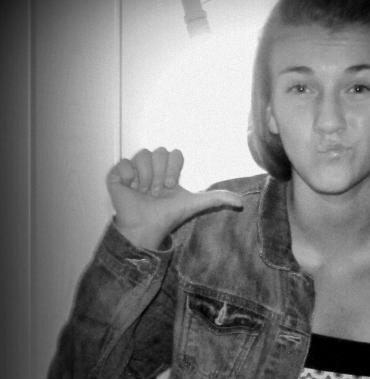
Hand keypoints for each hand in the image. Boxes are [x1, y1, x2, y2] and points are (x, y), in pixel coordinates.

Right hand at [106, 147, 242, 250]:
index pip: (174, 152)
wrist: (147, 227)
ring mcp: (133, 169)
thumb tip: (242, 202)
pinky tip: (131, 190)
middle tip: (157, 191)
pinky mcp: (117, 174)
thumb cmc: (168, 216)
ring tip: (144, 192)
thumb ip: (217, 199)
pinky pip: (124, 163)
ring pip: (143, 155)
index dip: (174, 170)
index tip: (171, 187)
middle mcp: (151, 166)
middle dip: (160, 174)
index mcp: (167, 169)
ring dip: (146, 177)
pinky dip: (129, 178)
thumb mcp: (194, 204)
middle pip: (159, 151)